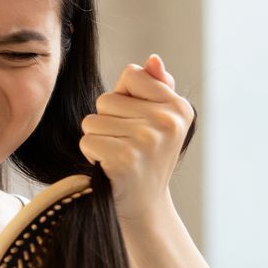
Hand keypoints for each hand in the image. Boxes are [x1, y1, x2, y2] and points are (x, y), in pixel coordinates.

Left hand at [79, 53, 194, 223]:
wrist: (145, 207)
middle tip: (126, 146)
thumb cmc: (147, 158)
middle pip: (107, 99)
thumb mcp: (160, 121)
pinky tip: (110, 168)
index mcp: (179, 107)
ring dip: (98, 139)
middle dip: (108, 122)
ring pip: (93, 121)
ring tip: (118, 157)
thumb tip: (153, 60)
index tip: (137, 123)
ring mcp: (147, 140)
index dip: (125, 98)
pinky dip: (92, 156)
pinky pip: (88, 141)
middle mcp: (167, 122)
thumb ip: (157, 87)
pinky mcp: (125, 159)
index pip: (132, 74)